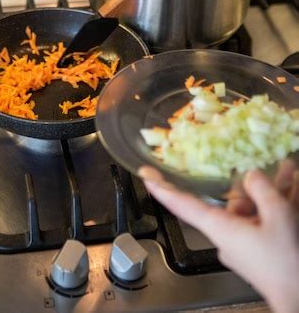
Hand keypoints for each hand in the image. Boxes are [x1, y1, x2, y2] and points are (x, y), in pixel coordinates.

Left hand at [139, 163, 298, 312]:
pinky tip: (292, 192)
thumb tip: (250, 175)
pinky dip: (274, 208)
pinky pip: (261, 221)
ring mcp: (241, 245)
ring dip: (270, 193)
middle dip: (252, 184)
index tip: (145, 176)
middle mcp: (226, 236)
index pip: (183, 205)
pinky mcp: (256, 251)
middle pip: (231, 201)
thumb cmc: (286, 263)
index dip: (163, 189)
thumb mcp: (277, 216)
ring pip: (251, 209)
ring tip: (290, 173)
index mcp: (220, 229)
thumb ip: (261, 190)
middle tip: (273, 167)